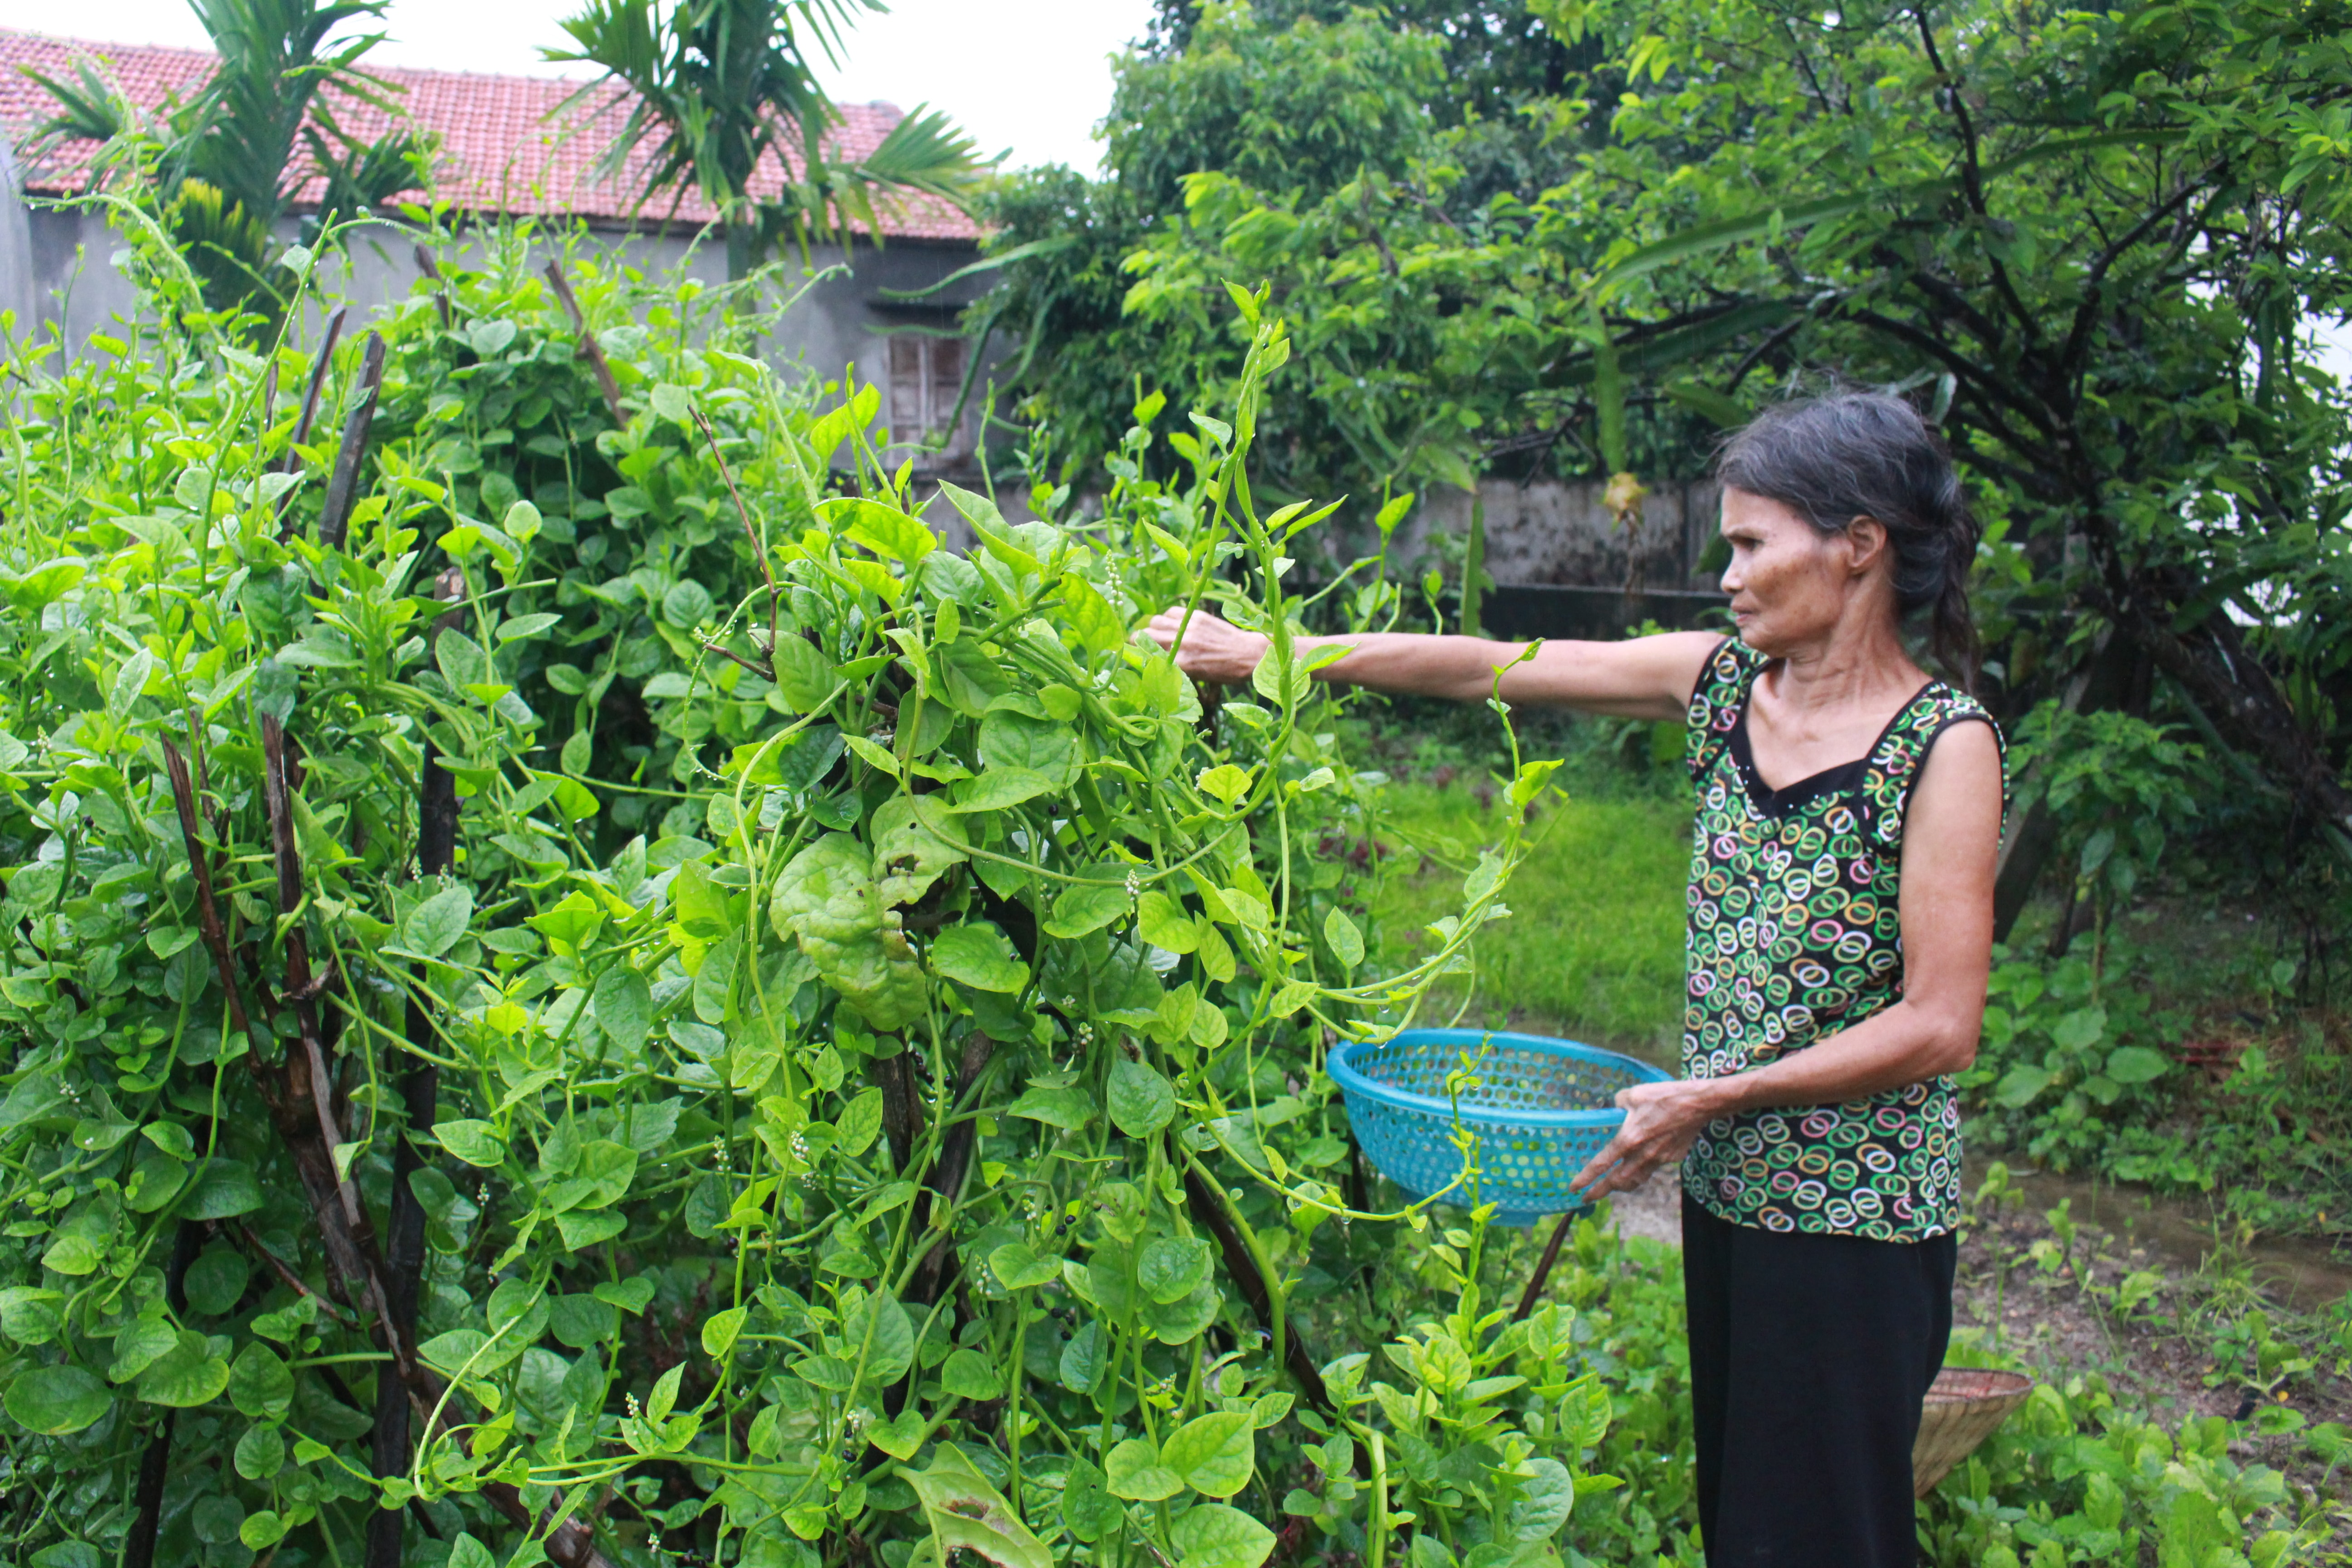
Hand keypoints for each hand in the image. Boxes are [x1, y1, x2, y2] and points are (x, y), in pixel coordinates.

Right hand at [1147, 606, 1269, 684]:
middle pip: (1145, 636)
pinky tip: (1174, 624)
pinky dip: (1168, 617)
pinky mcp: (1197, 616)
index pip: (1148, 656)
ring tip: (1158, 633)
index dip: (1138, 657)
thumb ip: (1175, 668)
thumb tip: (1155, 662)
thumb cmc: (1225, 672)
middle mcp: (1183, 643)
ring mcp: (1189, 627)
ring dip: (1153, 627)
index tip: (1135, 657)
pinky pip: (1172, 612)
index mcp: (1183, 664)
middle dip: (1138, 640)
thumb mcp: (1197, 677)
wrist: (1248, 654)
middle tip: (1140, 643)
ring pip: (1156, 621)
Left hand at [1567, 1078, 1726, 1202]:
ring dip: (1621, 1186)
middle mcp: (1642, 1154)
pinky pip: (1653, 1168)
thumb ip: (1618, 1104)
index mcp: (1628, 1139)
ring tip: (1611, 1187)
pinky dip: (1642, 1169)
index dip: (1585, 1179)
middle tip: (1587, 1198)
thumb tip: (1614, 1108)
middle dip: (1600, 1192)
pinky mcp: (1673, 1158)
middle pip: (1617, 1182)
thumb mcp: (1634, 1094)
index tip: (1573, 1188)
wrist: (1699, 1104)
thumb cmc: (1665, 1096)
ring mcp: (1659, 1159)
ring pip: (1636, 1180)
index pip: (1601, 1164)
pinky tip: (1640, 1162)